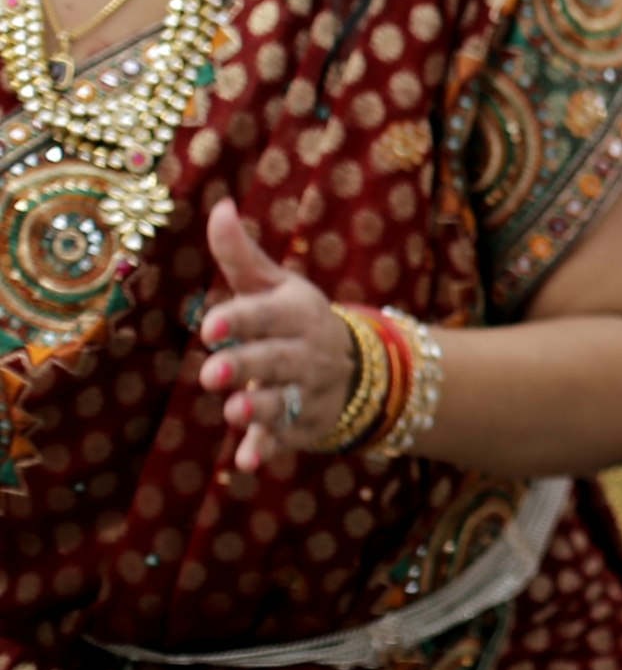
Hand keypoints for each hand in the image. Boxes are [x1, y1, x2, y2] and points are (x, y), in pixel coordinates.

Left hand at [197, 199, 358, 478]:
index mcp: (298, 314)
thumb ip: (241, 255)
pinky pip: (287, 441)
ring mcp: (309, 392)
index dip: (241, 320)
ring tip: (232, 412)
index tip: (209, 327)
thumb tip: (217, 207)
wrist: (362, 368)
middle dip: (246, 366)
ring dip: (259, 409)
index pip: (267, 315)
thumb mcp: (276, 286)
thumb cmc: (297, 321)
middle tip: (210, 374)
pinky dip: (268, 451)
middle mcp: (308, 353)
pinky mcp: (305, 426)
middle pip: (276, 360)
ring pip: (284, 402)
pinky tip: (245, 463)